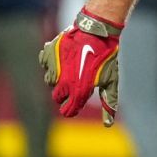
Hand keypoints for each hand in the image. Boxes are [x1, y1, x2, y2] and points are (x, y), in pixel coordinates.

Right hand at [39, 8, 121, 126]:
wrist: (96, 31)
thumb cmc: (106, 57)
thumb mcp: (111, 80)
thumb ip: (109, 102)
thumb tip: (108, 124)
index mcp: (77, 91)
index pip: (68, 111)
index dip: (73, 108)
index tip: (78, 101)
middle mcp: (62, 83)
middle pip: (57, 97)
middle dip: (66, 92)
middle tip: (78, 78)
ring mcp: (53, 69)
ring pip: (50, 81)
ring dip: (59, 77)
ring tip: (74, 65)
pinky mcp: (47, 56)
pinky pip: (45, 66)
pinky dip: (53, 63)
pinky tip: (65, 57)